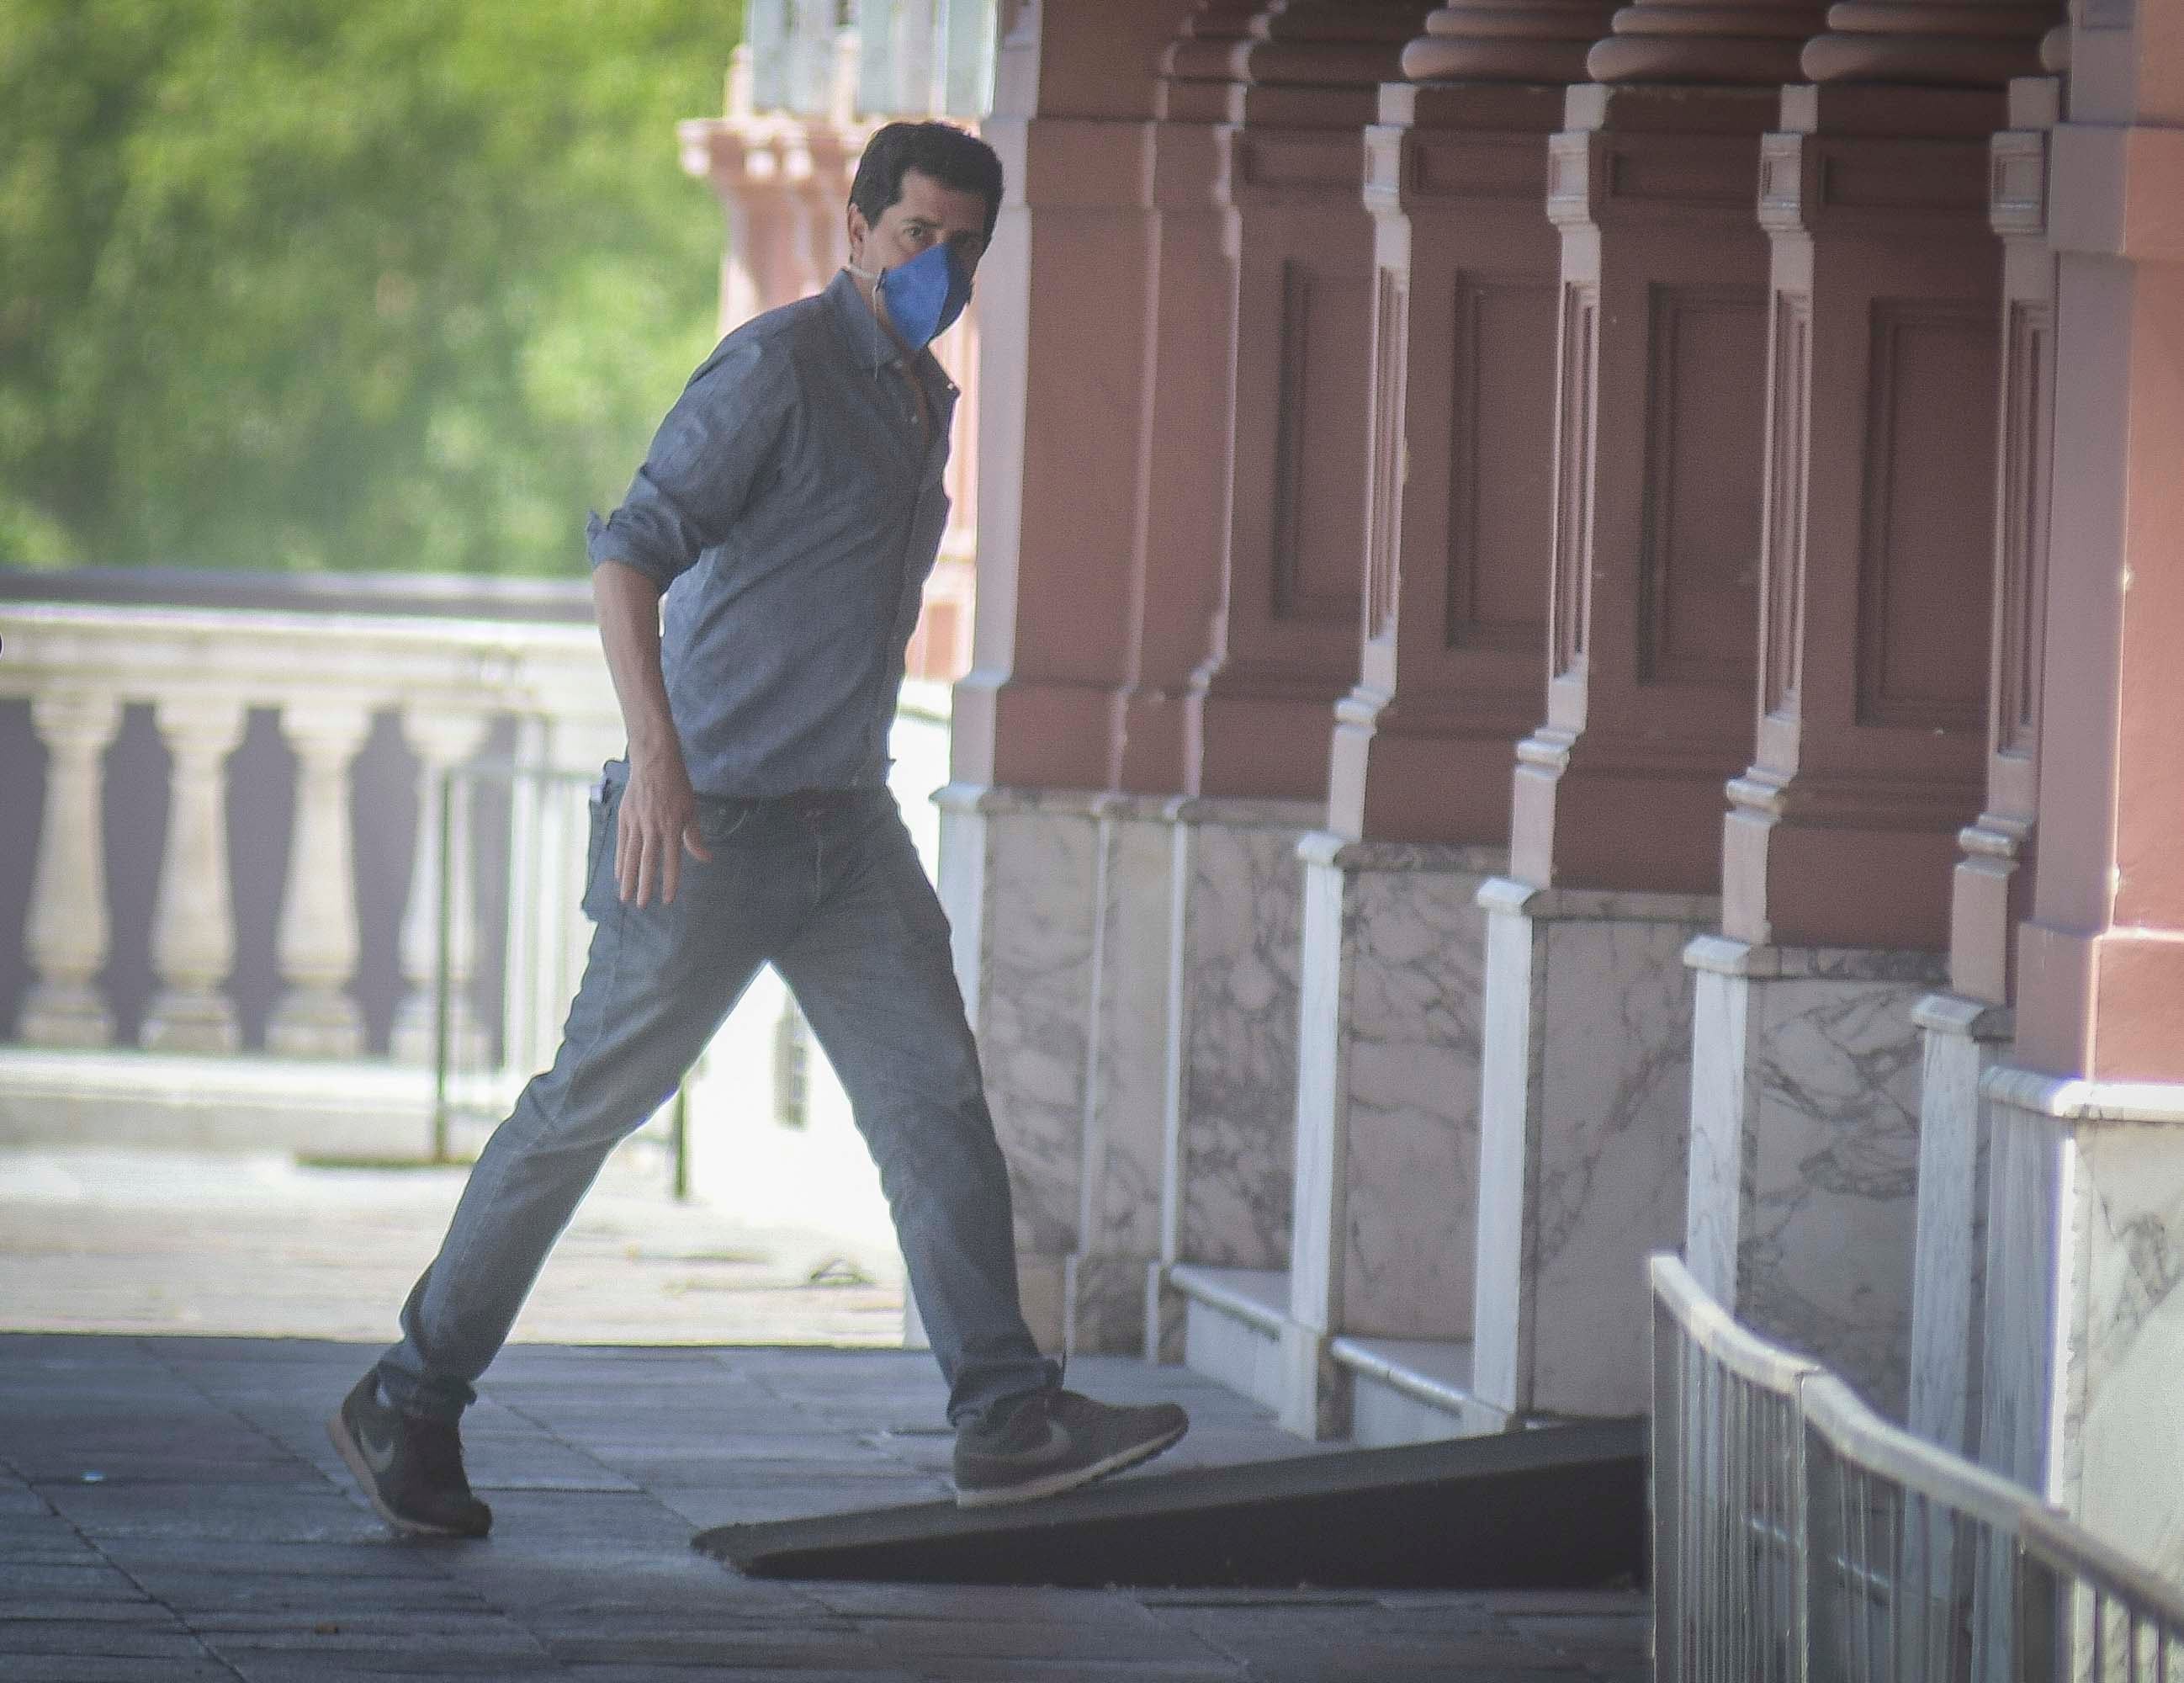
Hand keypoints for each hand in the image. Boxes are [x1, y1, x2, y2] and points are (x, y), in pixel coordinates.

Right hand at [616, 745, 711, 906]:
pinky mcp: (624, 817)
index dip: (670, 881)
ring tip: (625, 897)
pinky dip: (619, 861)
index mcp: (671, 826)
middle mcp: (652, 826)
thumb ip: (694, 837)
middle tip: (642, 905)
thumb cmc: (676, 786)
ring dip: (628, 878)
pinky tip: (618, 875)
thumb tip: (706, 859)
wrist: (654, 761)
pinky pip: (621, 843)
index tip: (668, 899)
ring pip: (630, 855)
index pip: (671, 860)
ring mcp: (636, 822)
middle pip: (647, 862)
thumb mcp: (691, 810)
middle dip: (644, 885)